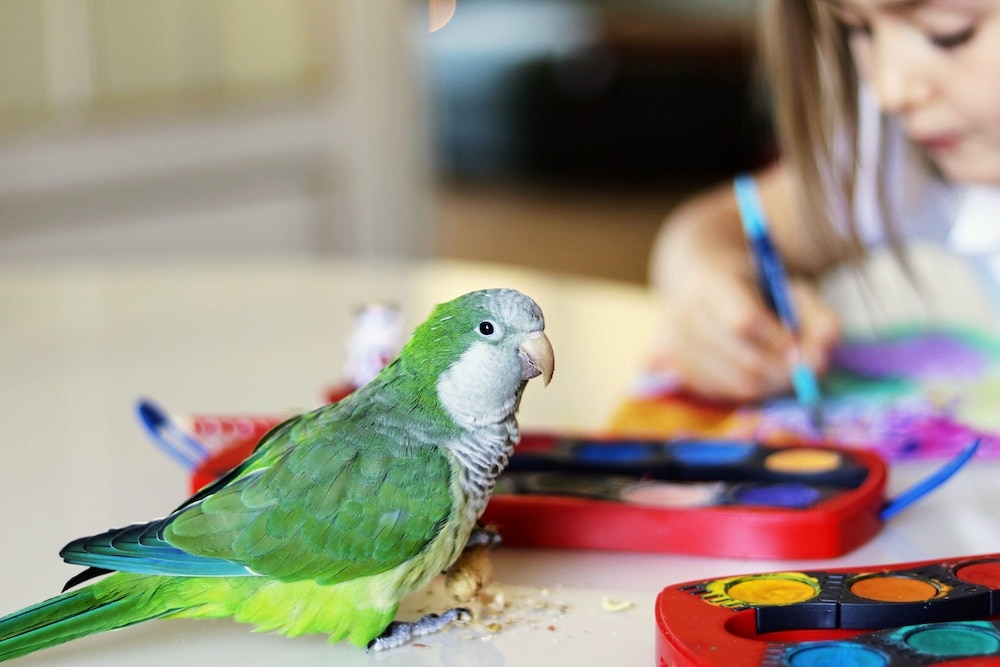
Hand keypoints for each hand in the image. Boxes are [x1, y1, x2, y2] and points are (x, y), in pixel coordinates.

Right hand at [657, 268, 839, 402]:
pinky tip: (759, 367)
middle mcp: (683, 316)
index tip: (803, 346)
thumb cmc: (751, 283)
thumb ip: (814, 312)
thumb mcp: (785, 286)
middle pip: (745, 361)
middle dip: (786, 370)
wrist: (701, 282)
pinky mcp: (678, 371)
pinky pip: (727, 394)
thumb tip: (828, 345)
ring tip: (787, 366)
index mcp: (708, 282)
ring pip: (739, 384)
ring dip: (775, 383)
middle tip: (809, 366)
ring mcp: (676, 347)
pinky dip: (754, 388)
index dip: (779, 340)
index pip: (743, 322)